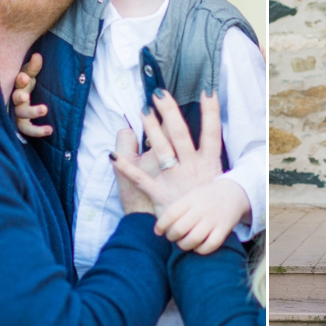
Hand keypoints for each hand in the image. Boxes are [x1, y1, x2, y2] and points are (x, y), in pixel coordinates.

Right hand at [12, 53, 52, 137]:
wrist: (23, 98)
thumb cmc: (25, 84)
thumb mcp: (29, 74)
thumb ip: (33, 67)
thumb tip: (37, 56)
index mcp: (17, 86)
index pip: (16, 82)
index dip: (20, 80)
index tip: (25, 77)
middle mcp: (15, 100)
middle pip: (14, 99)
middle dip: (19, 97)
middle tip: (25, 96)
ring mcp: (17, 113)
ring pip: (20, 116)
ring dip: (31, 113)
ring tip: (44, 109)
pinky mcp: (22, 124)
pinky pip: (27, 129)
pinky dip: (37, 131)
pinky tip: (50, 130)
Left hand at [111, 90, 243, 252]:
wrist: (205, 234)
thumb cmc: (207, 200)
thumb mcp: (212, 178)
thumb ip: (208, 156)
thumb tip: (202, 135)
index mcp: (208, 163)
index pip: (212, 133)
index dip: (211, 112)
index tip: (207, 90)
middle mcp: (193, 168)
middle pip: (182, 135)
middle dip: (171, 113)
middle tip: (160, 94)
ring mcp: (176, 180)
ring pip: (163, 149)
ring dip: (152, 130)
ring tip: (143, 110)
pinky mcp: (161, 195)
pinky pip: (141, 179)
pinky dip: (126, 167)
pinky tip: (113, 155)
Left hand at [155, 178, 250, 253]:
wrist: (233, 193)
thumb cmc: (205, 198)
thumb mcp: (190, 196)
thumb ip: (177, 209)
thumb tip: (159, 228)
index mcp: (190, 199)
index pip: (170, 214)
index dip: (161, 225)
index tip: (158, 231)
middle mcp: (201, 209)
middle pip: (179, 229)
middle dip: (172, 237)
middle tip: (172, 237)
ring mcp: (213, 219)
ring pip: (193, 239)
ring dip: (184, 245)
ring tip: (183, 243)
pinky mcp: (224, 229)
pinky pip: (210, 245)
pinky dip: (201, 250)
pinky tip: (198, 247)